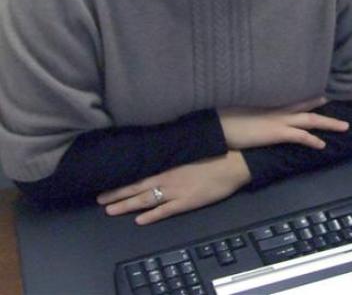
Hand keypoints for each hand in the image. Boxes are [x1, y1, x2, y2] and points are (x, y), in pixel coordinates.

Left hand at [96, 151, 250, 224]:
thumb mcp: (187, 150)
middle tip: (100, 201)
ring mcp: (176, 192)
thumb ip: (171, 155)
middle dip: (118, 195)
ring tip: (110, 211)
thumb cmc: (211, 154)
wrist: (231, 164)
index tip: (106, 185)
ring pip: (146, 200)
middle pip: (137, 189)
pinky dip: (151, 216)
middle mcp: (167, 179)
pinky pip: (165, 211)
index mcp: (167, 165)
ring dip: (127, 206)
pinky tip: (139, 221)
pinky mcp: (186, 203)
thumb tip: (155, 154)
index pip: (139, 175)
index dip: (122, 182)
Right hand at [219, 96, 348, 149]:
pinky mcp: (277, 133)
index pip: (294, 96)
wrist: (218, 124)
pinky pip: (300, 137)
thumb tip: (255, 107)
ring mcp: (279, 120)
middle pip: (307, 105)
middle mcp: (277, 109)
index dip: (308, 95)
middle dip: (323, 103)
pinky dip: (313, 140)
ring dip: (329, 123)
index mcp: (269, 102)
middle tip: (338, 100)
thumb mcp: (241, 107)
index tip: (320, 91)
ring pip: (311, 120)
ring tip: (344, 126)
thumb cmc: (225, 116)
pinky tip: (323, 145)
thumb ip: (252, 106)